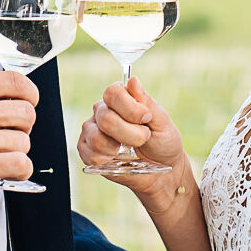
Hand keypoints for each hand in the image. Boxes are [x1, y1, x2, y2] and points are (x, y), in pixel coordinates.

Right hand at [0, 71, 36, 201]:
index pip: (18, 82)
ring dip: (16, 151)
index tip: (26, 103)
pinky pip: (21, 165)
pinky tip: (8, 171)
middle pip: (26, 113)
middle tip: (9, 135)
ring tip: (0, 155)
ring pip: (24, 141)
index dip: (29, 96)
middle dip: (22, 126)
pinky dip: (19, 170)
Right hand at [78, 77, 185, 198]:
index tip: (146, 118)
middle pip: (105, 117)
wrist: (162, 170)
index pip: (112, 92)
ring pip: (96, 137)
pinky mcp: (87, 151)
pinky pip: (89, 154)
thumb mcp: (161, 121)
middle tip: (144, 138)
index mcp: (120, 99)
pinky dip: (107, 159)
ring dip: (118, 148)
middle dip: (130, 134)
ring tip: (130, 150)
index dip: (129, 107)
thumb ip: (146, 102)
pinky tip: (117, 158)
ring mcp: (92, 131)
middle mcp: (102, 112)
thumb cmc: (163, 142)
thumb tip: (133, 80)